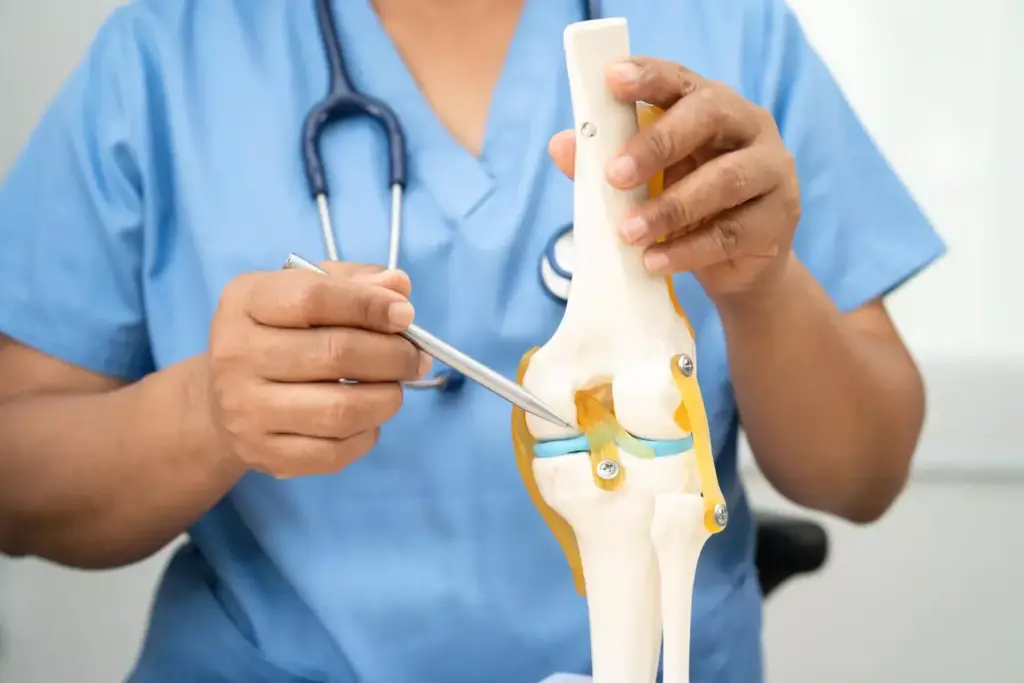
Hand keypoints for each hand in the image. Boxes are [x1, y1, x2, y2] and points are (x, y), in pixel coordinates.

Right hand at [207, 263, 431, 477]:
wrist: (225, 397)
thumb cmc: (280, 332)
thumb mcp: (306, 290)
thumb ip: (354, 282)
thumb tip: (398, 286)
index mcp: (245, 302)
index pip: (314, 298)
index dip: (370, 305)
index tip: (405, 315)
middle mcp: (235, 355)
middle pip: (337, 354)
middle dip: (393, 356)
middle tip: (415, 358)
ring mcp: (245, 410)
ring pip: (342, 410)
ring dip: (387, 398)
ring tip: (394, 387)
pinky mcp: (262, 454)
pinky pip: (335, 452)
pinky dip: (367, 434)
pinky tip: (368, 418)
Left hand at [549, 57, 801, 300]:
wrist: (739, 264)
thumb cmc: (687, 206)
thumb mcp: (645, 183)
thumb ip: (605, 163)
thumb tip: (560, 145)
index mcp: (711, 105)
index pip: (680, 80)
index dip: (648, 76)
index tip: (612, 80)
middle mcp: (749, 128)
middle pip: (709, 117)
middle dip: (658, 144)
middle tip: (614, 175)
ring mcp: (772, 172)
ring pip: (725, 181)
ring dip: (671, 208)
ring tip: (628, 232)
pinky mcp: (778, 219)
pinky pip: (731, 233)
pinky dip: (687, 250)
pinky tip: (653, 261)